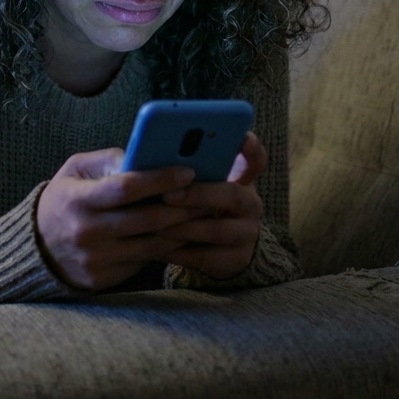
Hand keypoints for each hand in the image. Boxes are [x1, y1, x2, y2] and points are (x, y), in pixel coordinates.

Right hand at [35, 148, 208, 290]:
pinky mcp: (104, 279)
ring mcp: (96, 259)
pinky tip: (182, 234)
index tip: (188, 171)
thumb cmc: (64, 199)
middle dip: (183, 206)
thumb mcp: (75, 170)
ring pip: (151, 245)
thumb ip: (109, 160)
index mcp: (77, 200)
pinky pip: (144, 262)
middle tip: (208, 193)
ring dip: (182, 229)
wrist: (36, 247)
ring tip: (203, 213)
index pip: (125, 188)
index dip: (159, 179)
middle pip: (146, 219)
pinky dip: (166, 248)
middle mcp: (86, 232)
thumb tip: (146, 157)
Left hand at [154, 132, 265, 279]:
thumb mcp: (201, 184)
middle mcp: (250, 204)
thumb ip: (185, 169)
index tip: (243, 138)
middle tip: (168, 194)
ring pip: (215, 230)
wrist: (221, 250)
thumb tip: (142, 155)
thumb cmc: (200, 206)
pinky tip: (153, 246)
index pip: (255, 159)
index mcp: (242, 179)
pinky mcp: (235, 260)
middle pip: (231, 195)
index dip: (251, 149)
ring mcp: (246, 234)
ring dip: (181, 226)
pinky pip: (203, 256)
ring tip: (153, 222)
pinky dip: (176, 251)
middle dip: (198, 194)